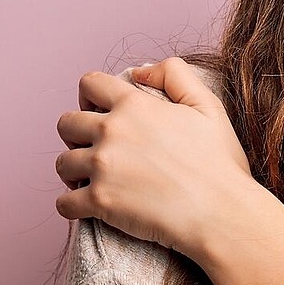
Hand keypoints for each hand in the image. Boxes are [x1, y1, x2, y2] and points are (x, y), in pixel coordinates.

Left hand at [54, 58, 258, 257]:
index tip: (99, 112)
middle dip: (76, 135)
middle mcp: (112, 132)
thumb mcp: (208, 107)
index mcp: (135, 106)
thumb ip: (176, 75)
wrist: (221, 213)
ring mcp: (102, 167)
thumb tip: (140, 71)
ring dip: (73, 172)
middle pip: (66, 123)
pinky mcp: (99, 202)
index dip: (91, 97)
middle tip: (96, 150)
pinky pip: (63, 203)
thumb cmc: (219, 165)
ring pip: (62, 163)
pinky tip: (88, 207)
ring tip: (93, 180)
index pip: (90, 84)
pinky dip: (72, 206)